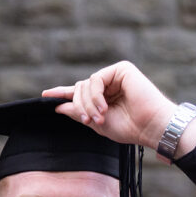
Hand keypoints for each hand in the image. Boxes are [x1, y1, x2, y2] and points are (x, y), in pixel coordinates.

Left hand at [41, 61, 194, 155]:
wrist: (150, 127)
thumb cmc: (129, 128)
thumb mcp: (97, 123)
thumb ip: (78, 113)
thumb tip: (58, 106)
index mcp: (104, 96)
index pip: (79, 92)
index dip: (62, 93)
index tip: (45, 95)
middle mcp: (109, 84)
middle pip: (79, 89)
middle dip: (80, 106)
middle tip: (90, 121)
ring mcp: (115, 75)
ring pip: (85, 85)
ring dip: (88, 104)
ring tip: (99, 118)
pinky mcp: (122, 69)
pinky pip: (96, 79)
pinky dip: (96, 95)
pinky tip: (105, 107)